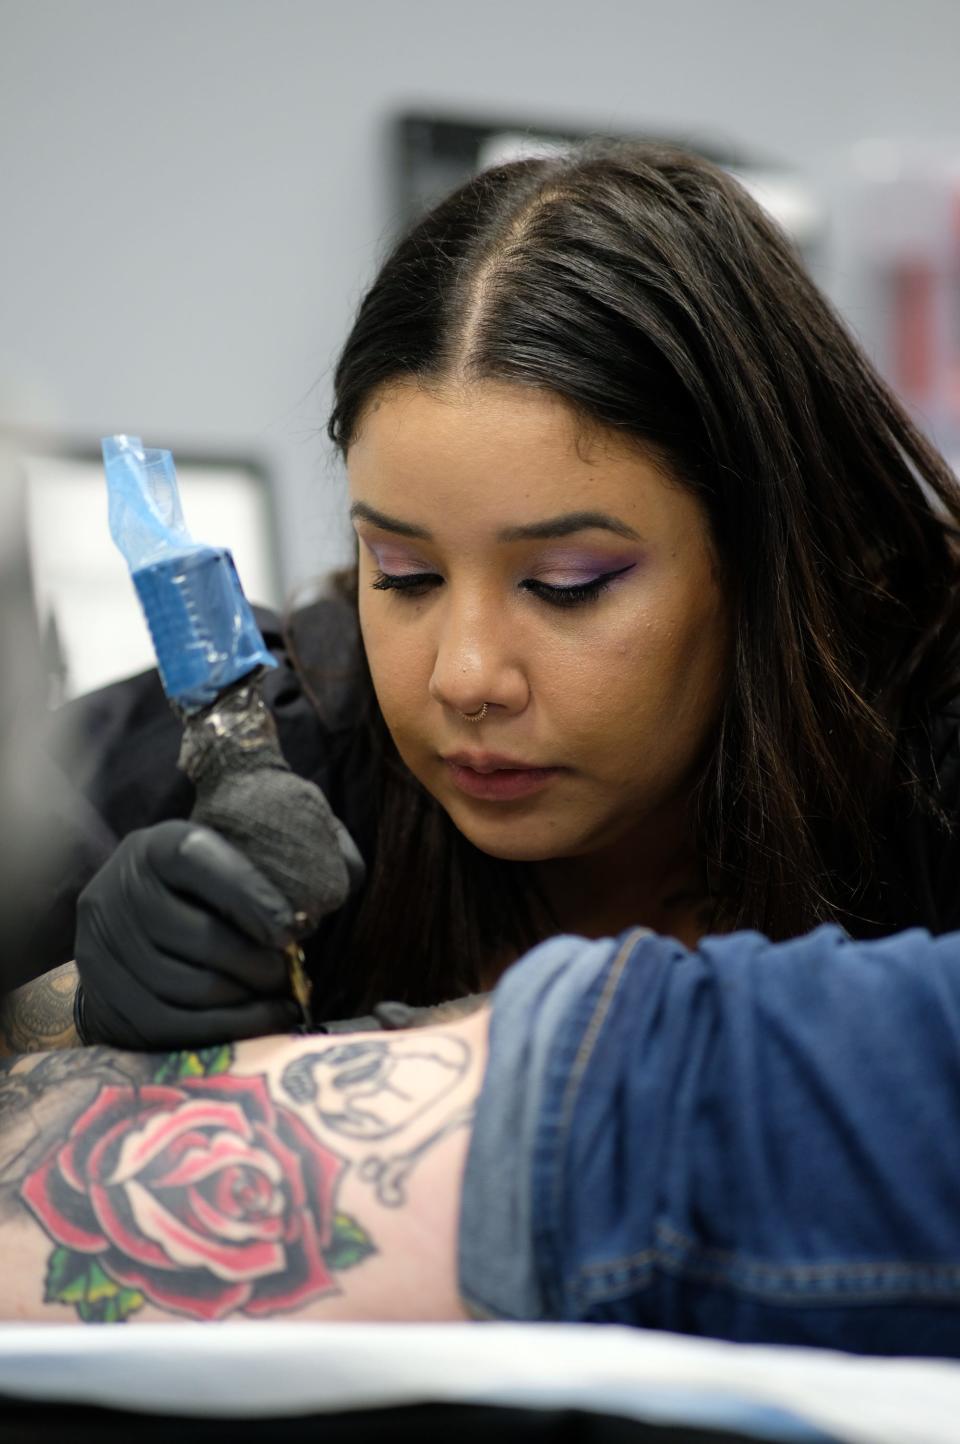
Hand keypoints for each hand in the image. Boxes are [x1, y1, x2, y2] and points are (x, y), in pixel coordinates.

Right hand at [75, 820, 301, 1048]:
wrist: (140, 923)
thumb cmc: (216, 889)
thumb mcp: (245, 854)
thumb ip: (299, 854)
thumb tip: (346, 874)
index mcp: (159, 845)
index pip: (200, 859)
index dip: (250, 895)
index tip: (293, 930)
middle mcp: (120, 889)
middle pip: (197, 935)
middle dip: (257, 963)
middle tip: (291, 974)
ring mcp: (102, 945)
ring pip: (186, 985)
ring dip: (245, 1001)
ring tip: (280, 998)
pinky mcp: (102, 996)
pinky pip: (170, 1025)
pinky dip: (224, 1029)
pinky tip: (260, 1022)